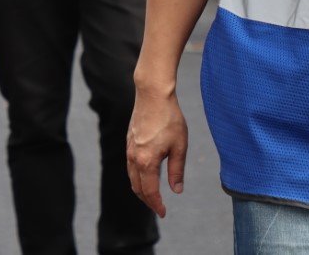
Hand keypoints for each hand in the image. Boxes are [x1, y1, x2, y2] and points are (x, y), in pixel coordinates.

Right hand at [126, 84, 187, 217]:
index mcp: (146, 161)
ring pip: (131, 177)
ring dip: (141, 189)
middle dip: (147, 200)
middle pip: (137, 187)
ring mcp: (129, 149)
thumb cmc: (169, 119)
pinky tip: (146, 175)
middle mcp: (134, 158)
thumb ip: (177, 170)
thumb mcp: (179, 146)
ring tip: (152, 195)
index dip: (156, 204)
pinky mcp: (129, 141)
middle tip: (158, 207)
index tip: (164, 213)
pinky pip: (130, 166)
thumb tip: (176, 190)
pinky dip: (137, 176)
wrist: (153, 95)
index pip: (149, 191)